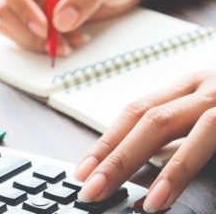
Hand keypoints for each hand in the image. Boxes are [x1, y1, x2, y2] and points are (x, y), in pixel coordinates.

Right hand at [0, 0, 155, 54]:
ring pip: (12, 26)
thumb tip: (61, 22)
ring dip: (36, 42)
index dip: (21, 6)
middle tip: (57, 44)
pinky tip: (71, 42)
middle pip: (6, 8)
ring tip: (70, 43)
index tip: (44, 27)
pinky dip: (44, 45)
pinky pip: (27, 36)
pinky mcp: (39, 17)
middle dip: (29, 32)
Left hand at [74, 70, 215, 212]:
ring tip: (141, 202)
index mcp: (185, 86)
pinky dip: (190, 167)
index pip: (134, 111)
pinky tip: (174, 193)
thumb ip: (176, 129)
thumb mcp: (201, 107)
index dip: (106, 140)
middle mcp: (204, 87)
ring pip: (185, 128)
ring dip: (161, 170)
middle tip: (91, 188)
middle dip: (117, 156)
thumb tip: (139, 163)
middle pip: (148, 119)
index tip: (83, 169)